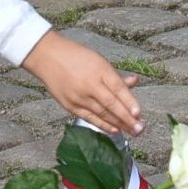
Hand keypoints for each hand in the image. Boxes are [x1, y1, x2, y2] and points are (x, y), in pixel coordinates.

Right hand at [21, 31, 143, 136]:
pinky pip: (89, 118)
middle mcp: (89, 84)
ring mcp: (78, 96)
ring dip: (119, 124)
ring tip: (132, 131)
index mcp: (99, 70)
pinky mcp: (70, 105)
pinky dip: (103, 125)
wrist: (47, 56)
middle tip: (140, 129)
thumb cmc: (75, 56)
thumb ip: (115, 76)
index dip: (129, 102)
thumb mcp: (99, 61)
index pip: (118, 89)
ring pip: (102, 114)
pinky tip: (114, 130)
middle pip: (111, 104)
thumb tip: (134, 82)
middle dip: (127, 119)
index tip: (138, 113)